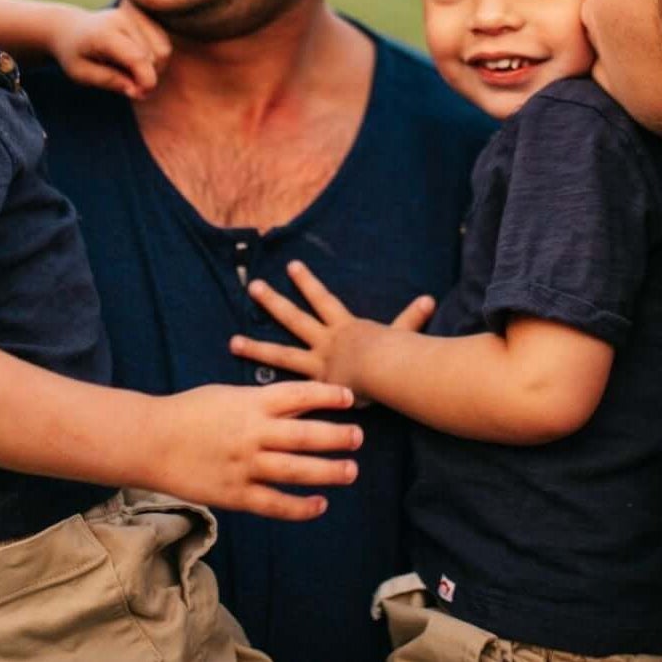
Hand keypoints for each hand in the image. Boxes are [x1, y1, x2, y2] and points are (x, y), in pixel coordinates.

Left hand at [50, 0, 170, 98]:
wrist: (70, 28)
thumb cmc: (74, 53)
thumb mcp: (80, 73)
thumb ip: (108, 80)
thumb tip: (136, 91)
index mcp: (104, 33)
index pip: (137, 57)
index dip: (145, 80)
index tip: (141, 95)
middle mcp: (123, 19)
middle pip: (154, 55)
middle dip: (148, 77)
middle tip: (131, 90)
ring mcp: (136, 16)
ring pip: (163, 49)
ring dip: (154, 68)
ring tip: (133, 76)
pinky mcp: (144, 17)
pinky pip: (163, 42)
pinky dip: (156, 58)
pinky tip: (138, 64)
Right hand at [145, 380, 362, 520]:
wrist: (152, 441)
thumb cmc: (191, 412)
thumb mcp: (229, 394)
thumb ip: (263, 401)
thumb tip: (300, 403)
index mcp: (251, 403)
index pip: (299, 396)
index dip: (327, 396)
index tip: (349, 397)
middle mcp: (253, 433)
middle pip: (305, 435)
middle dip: (337, 437)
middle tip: (359, 437)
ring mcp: (245, 466)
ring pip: (296, 471)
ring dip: (328, 472)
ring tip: (351, 471)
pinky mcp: (235, 494)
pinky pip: (275, 503)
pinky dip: (300, 507)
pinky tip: (320, 505)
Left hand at [230, 260, 435, 394]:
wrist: (388, 371)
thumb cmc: (397, 352)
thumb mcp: (402, 332)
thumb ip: (411, 318)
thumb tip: (429, 299)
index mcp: (345, 327)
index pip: (322, 299)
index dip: (308, 283)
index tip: (291, 266)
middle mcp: (326, 342)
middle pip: (294, 318)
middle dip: (273, 302)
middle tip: (253, 287)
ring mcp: (318, 364)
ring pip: (281, 354)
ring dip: (256, 347)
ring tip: (232, 342)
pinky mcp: (316, 388)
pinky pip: (289, 389)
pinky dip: (272, 392)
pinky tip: (248, 395)